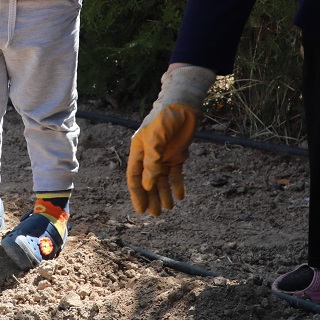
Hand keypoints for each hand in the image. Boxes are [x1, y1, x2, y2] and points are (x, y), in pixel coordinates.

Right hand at [127, 65, 215, 214]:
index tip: (141, 210)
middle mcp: (150, 155)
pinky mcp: (178, 154)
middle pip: (148, 181)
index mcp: (139, 150)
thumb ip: (152, 162)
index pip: (135, 177)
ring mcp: (164, 156)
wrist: (184, 104)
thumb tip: (148, 185)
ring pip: (162, 180)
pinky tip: (180, 196)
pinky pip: (176, 173)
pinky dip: (178, 185)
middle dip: (151, 198)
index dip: (137, 194)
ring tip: (168, 208)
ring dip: (164, 194)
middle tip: (155, 214)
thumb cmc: (165, 118)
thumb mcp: (156, 140)